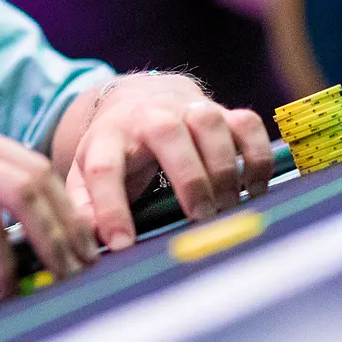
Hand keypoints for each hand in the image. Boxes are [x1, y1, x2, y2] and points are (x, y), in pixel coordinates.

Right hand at [0, 107, 96, 295]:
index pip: (26, 160)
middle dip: (68, 222)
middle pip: (37, 173)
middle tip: (82, 262)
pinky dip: (6, 261)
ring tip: (60, 274)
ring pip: (25, 195)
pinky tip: (5, 285)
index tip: (73, 237)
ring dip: (51, 240)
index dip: (58, 201)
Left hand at [64, 74, 272, 251]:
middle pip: (165, 133)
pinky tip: (253, 189)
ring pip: (209, 123)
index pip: (103, 169)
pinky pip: (247, 125)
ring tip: (227, 206)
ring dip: (224, 168)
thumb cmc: (117, 146)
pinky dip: (256, 158)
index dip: (110, 208)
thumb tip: (87, 240)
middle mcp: (149, 116)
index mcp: (109, 136)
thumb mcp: (88, 170)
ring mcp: (188, 108)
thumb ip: (85, 205)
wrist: (141, 96)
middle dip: (187, 178)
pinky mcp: (222, 110)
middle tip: (200, 217)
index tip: (122, 244)